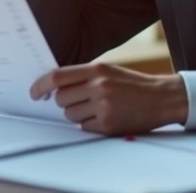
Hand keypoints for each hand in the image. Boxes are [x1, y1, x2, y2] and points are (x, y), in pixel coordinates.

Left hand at [29, 62, 188, 134]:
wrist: (161, 98)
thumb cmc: (132, 84)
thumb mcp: (108, 70)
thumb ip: (83, 76)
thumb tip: (54, 85)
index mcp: (96, 69)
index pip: (57, 77)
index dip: (40, 85)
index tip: (33, 93)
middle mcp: (98, 86)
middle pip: (60, 98)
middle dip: (64, 102)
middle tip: (78, 101)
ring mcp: (103, 106)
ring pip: (70, 115)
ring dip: (76, 114)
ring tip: (95, 108)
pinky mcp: (108, 125)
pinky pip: (83, 127)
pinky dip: (89, 124)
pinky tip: (104, 117)